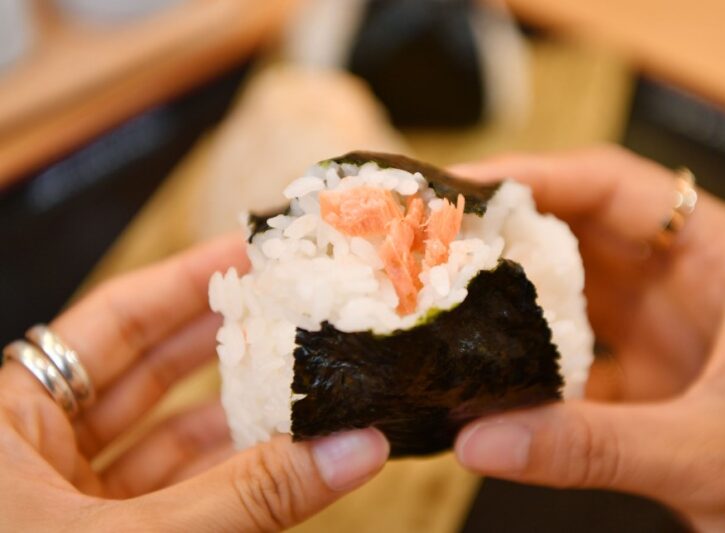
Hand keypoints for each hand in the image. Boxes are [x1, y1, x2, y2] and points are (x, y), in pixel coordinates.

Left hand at [0, 235, 387, 531]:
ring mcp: (69, 501)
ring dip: (239, 412)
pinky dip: (228, 476)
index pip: (118, 320)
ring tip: (307, 377)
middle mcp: (36, 448)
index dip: (191, 279)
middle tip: (298, 307)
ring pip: (169, 436)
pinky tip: (282, 456)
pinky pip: (175, 493)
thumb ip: (248, 500)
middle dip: (226, 335)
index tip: (257, 250)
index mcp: (9, 417)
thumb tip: (354, 448)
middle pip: (150, 368)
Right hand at [450, 146, 724, 529]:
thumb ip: (595, 446)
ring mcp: (668, 326)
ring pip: (574, 285)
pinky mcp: (648, 373)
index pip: (618, 187)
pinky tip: (485, 365)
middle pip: (584, 226)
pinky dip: (529, 354)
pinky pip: (574, 347)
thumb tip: (479, 441)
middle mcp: (693, 279)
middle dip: (508, 227)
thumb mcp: (710, 455)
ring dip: (514, 288)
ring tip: (443, 288)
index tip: (463, 189)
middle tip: (434, 235)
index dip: (537, 176)